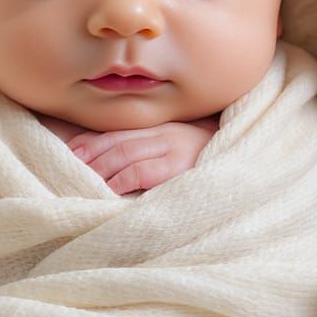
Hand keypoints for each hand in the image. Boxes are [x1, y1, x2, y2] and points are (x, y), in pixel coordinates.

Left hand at [68, 119, 217, 193]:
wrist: (249, 155)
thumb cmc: (211, 155)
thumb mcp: (181, 145)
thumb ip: (154, 147)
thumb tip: (119, 163)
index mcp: (162, 128)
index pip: (117, 133)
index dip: (91, 141)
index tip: (70, 151)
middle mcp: (164, 134)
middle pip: (116, 142)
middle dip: (90, 155)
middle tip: (68, 167)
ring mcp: (173, 149)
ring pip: (126, 153)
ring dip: (101, 167)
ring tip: (82, 178)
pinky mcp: (181, 167)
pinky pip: (145, 171)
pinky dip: (123, 178)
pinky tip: (109, 188)